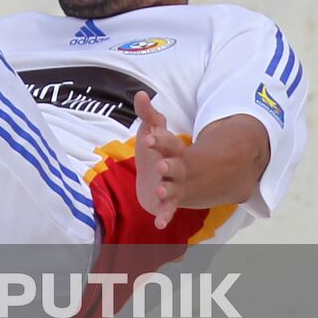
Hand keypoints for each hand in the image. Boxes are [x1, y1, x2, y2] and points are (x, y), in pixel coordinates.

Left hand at [134, 91, 188, 229]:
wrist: (168, 175)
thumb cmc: (159, 150)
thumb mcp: (154, 131)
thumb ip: (148, 114)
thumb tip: (140, 94)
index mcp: (172, 148)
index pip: (168, 142)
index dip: (159, 139)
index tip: (149, 137)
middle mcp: (177, 166)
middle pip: (175, 165)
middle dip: (169, 165)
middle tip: (161, 166)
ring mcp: (175, 184)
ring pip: (174, 187)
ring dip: (167, 189)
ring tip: (160, 190)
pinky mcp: (170, 200)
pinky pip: (169, 208)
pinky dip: (165, 216)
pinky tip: (159, 224)